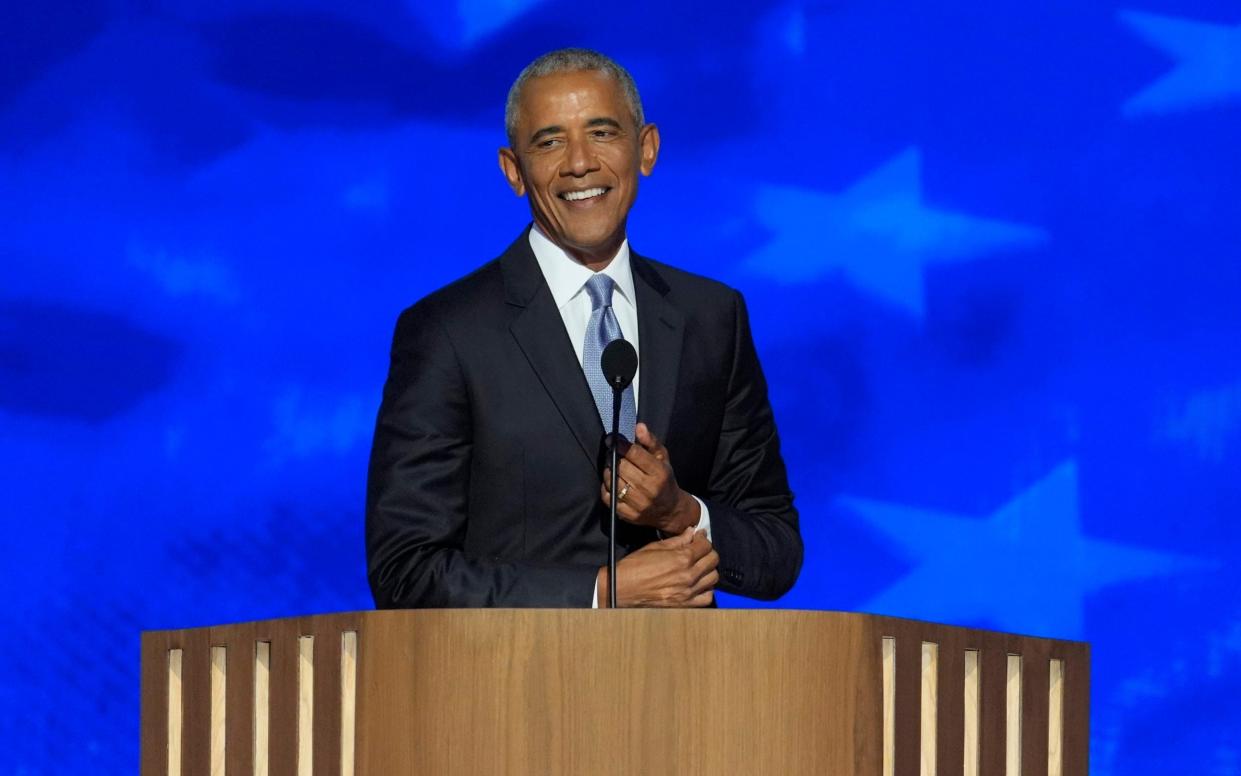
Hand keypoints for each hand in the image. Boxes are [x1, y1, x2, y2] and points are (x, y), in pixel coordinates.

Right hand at [596, 527, 718, 606]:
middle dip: (708, 552)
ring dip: (708, 569)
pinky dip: (706, 589)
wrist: (622, 588)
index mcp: (682, 558)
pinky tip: (698, 584)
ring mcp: (688, 592)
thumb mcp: (655, 547)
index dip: (703, 538)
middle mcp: (688, 575)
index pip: (706, 545)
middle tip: (699, 550)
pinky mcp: (685, 605)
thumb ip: (678, 540)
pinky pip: (707, 597)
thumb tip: (692, 532)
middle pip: (713, 560)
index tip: (698, 537)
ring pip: (713, 578)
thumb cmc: (635, 566)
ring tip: (699, 566)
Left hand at [601, 422, 700, 533]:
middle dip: (613, 457)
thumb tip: (638, 426)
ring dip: (608, 471)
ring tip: (612, 467)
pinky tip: (612, 482)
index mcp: (659, 473)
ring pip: (613, 481)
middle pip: (621, 467)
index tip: (612, 439)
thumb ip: (650, 441)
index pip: (635, 454)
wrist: (670, 510)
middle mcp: (649, 489)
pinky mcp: (628, 515)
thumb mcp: (663, 458)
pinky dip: (606, 487)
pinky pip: (608, 497)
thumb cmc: (664, 479)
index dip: (620, 444)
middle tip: (612, 453)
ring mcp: (638, 504)